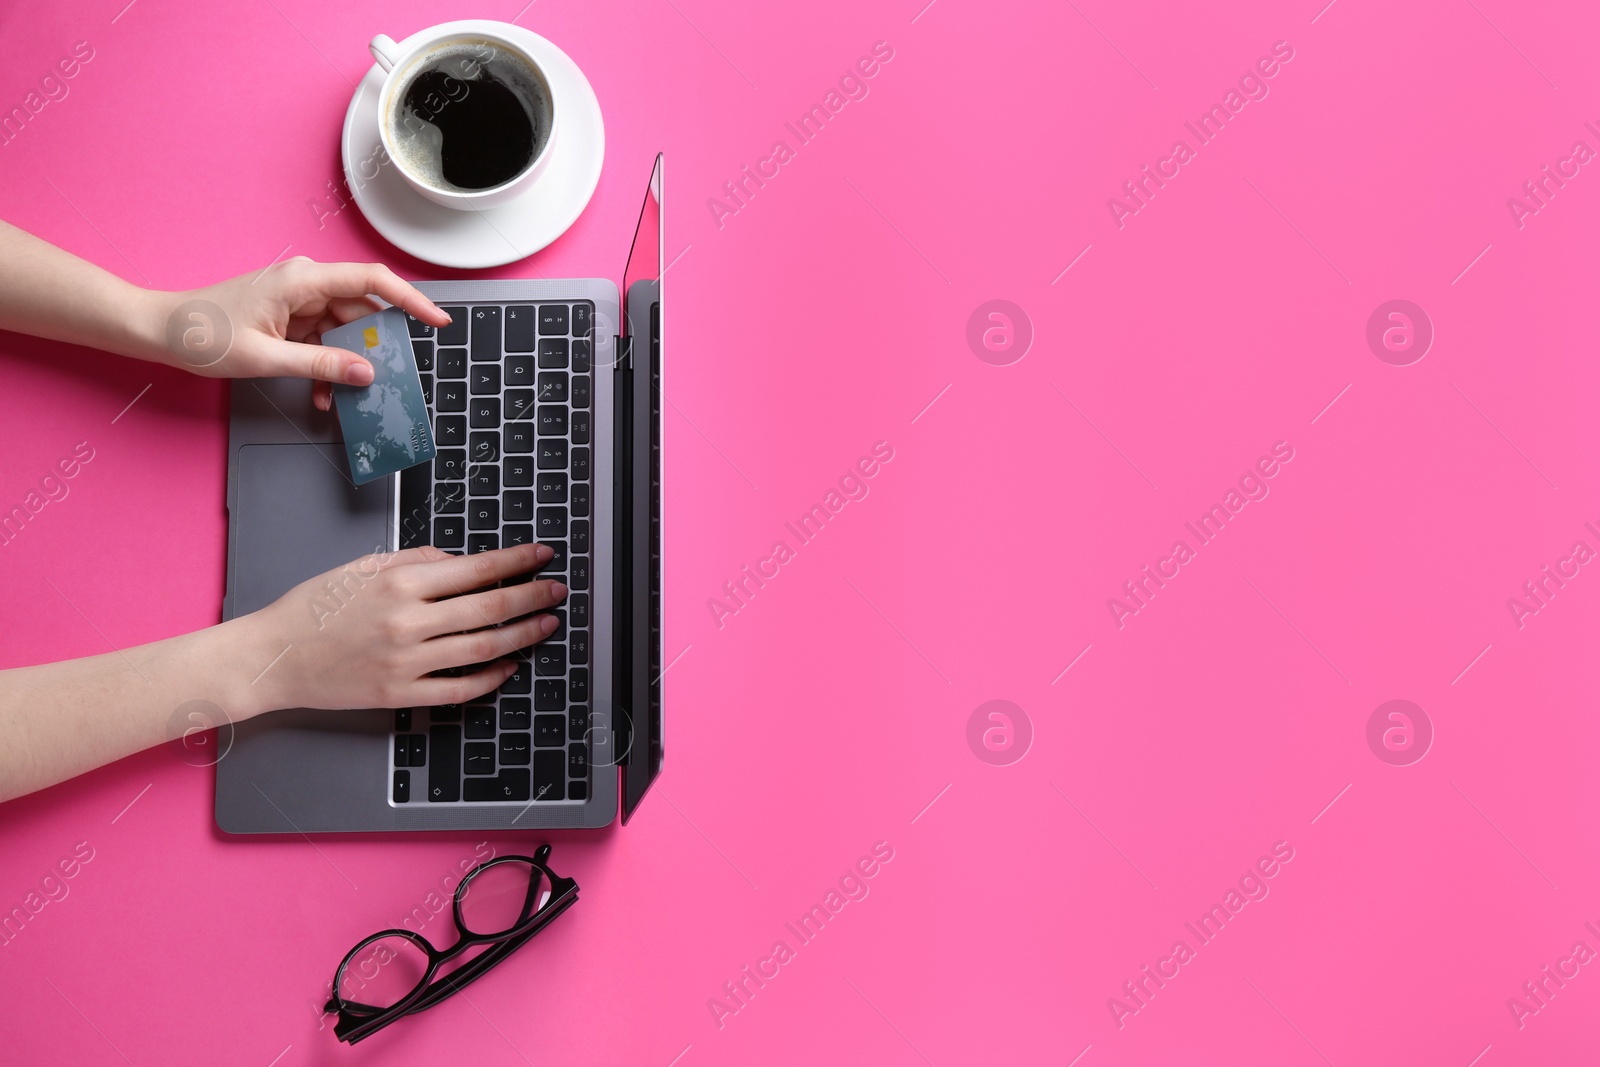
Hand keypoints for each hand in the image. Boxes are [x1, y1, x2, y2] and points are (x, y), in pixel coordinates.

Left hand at [151, 256, 450, 410]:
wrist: (161, 330)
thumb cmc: (203, 335)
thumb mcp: (267, 358)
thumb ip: (321, 366)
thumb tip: (366, 373)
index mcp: (303, 280)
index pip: (372, 281)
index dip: (411, 300)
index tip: (436, 321)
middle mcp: (305, 283)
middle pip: (361, 312)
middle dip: (373, 350)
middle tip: (383, 382)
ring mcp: (298, 299)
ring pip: (344, 331)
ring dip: (346, 365)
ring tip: (340, 397)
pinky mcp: (290, 315)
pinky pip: (323, 340)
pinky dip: (326, 366)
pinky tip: (321, 392)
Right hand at [247, 543, 565, 712]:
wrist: (273, 656)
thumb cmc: (313, 608)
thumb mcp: (362, 567)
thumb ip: (416, 560)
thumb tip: (460, 561)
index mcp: (400, 583)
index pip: (476, 569)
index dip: (516, 562)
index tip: (542, 556)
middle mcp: (408, 622)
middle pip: (489, 609)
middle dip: (531, 597)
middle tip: (556, 591)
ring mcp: (406, 662)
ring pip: (482, 649)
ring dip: (522, 636)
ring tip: (545, 625)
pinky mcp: (400, 693)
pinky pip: (459, 689)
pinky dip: (491, 678)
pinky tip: (509, 666)